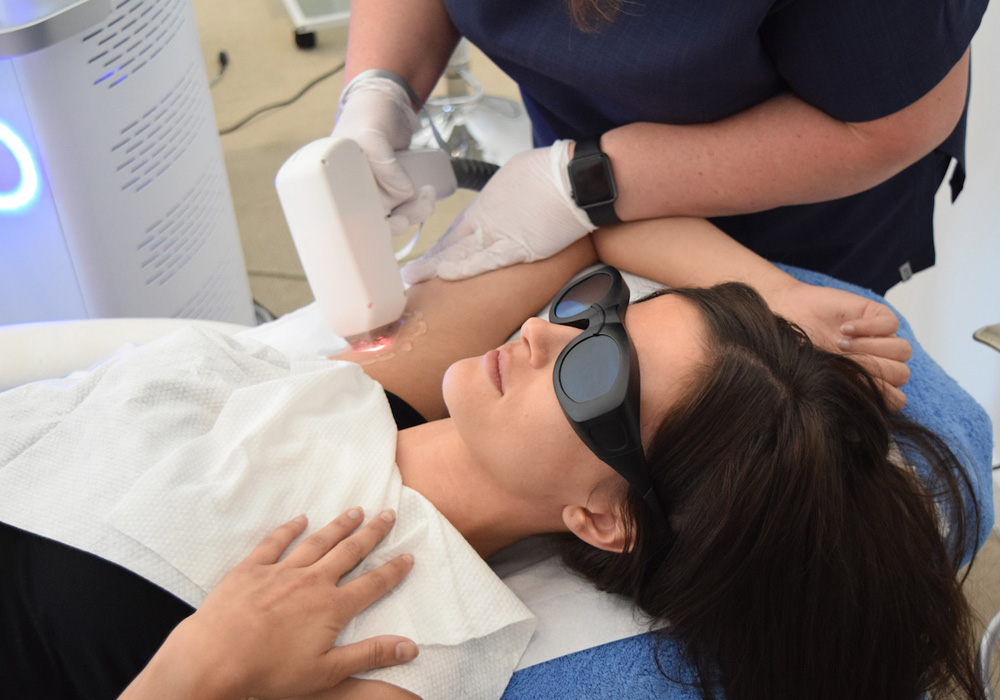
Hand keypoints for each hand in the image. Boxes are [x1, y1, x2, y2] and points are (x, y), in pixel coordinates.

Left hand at [123, 510, 415, 699]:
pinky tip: (300, 520)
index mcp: (333, 607)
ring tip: (354, 511)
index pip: (373, 584)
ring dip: (338, 526)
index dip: (394, 571)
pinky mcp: (251, 570)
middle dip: (371, 533)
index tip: (409, 555)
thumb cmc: (269, 673)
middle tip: (387, 515)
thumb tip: (409, 647)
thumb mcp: (327, 673)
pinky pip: (274, 543)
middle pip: (349, 552)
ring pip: (317, 542)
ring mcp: (281, 572)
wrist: (214, 660)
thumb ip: (370, 656)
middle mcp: (312, 582)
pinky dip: (289, 530)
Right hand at [333, 77, 431, 235]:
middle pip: (375, 222)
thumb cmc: (369, 113)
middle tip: (417, 208)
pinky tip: (427, 194)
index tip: (394, 222)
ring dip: (414, 213)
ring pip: (393, 217)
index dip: (372, 228)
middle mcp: (353, 191)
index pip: (350, 219)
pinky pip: (403, 206)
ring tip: (427, 195)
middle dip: (400, 220)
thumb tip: (402, 193)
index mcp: (336, 184)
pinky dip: (418, 205)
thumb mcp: (371, 134)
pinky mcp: (392, 188)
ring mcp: (374, 191)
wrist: (387, 100)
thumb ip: (381, 160)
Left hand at [401, 140, 594, 282]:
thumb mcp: (515, 178)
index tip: (427, 258)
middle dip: (431, 260)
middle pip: (453, 244)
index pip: (457, 230)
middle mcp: (488, 220)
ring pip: (462, 253)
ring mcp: (501, 234)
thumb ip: (501, 199)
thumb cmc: (550, 172)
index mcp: (487, 204)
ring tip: (418, 278)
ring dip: (438, 267)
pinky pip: (487, 259)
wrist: (575, 179)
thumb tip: (499, 208)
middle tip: (411, 273)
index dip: (440, 246)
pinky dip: (465, 267)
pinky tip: (446, 274)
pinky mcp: (520, 247)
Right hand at [769, 281, 911, 409]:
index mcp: (869, 382)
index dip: (880, 394)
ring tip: (841, 342)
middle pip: (901, 374)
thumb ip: (846, 391)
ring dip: (872, 348)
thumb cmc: (800, 349)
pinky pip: (891, 324)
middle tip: (842, 359)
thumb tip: (864, 410)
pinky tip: (844, 328)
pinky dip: (869, 327)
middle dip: (872, 368)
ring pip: (903, 350)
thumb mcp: (820, 376)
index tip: (852, 384)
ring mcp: (881, 338)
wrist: (787, 315)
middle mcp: (879, 362)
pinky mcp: (877, 315)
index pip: (896, 399)